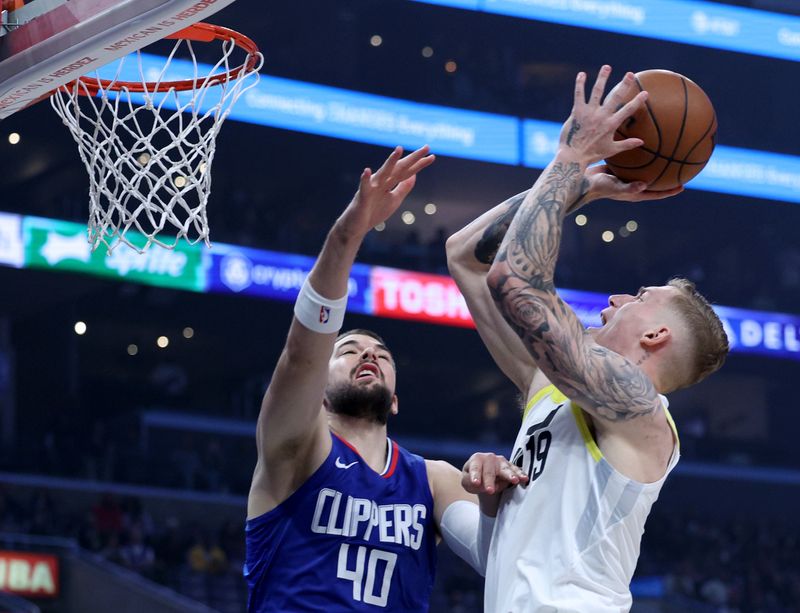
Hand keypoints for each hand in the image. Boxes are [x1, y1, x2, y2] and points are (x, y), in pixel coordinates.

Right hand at [337, 145, 434, 237]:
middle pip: (399, 168)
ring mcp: (371, 189)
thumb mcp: (394, 199)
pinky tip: (367, 171)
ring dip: (390, 161)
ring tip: (399, 150)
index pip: (406, 171)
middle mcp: (381, 182)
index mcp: (389, 183)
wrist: (357, 227)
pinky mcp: (362, 198)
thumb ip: (403, 187)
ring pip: (383, 173)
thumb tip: (415, 175)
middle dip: (412, 158)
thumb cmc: (374, 212)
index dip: (419, 165)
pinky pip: (364, 188)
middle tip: (426, 147)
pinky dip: (365, 179)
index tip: (432, 156)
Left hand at [461, 452, 527, 495]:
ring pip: (505, 469)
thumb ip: (470, 483)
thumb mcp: (467, 481)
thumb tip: (479, 485)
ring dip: (510, 475)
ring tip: (514, 480)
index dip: (475, 476)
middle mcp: (490, 458)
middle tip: (490, 490)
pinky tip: (524, 479)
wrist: (485, 476)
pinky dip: (520, 475)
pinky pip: (516, 471)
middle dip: (490, 481)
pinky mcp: (511, 468)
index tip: (475, 483)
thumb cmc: (474, 478)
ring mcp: (502, 462)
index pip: (475, 468)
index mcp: (476, 459)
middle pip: (489, 470)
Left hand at [558, 65, 647, 165]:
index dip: (638, 101)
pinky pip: (579, 95)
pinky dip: (580, 84)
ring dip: (602, 78)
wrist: (573, 157)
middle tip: (630, 74)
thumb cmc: (592, 155)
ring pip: (597, 91)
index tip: (645, 92)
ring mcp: (589, 113)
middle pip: (615, 97)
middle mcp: (602, 116)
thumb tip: (641, 141)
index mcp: (611, 125)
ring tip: (606, 67)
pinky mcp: (577, 112)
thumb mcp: (612, 150)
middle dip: (624, 85)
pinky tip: (582, 74)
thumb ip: (627, 144)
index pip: (628, 110)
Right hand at [567, 164, 684, 213]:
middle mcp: (633, 185)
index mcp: (634, 193)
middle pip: (654, 183)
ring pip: (645, 170)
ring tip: (666, 153)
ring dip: (655, 164)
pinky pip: (634, 161)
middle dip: (667, 178)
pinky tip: (644, 141)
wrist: (582, 180)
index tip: (682, 187)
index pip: (656, 194)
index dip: (669, 192)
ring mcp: (626, 177)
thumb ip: (629, 187)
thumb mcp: (614, 187)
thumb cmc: (598, 187)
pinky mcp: (620, 169)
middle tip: (680, 169)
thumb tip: (645, 185)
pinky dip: (641, 154)